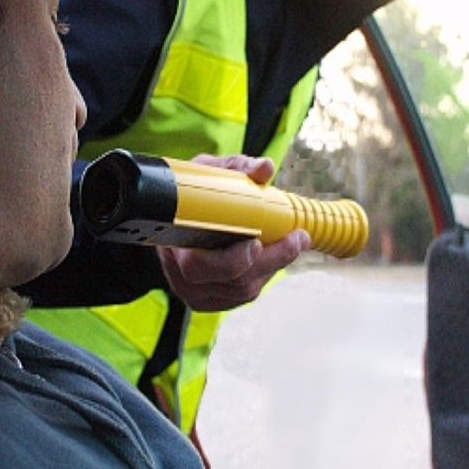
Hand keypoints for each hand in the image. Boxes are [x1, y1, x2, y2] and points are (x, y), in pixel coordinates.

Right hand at [156, 154, 311, 310]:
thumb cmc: (190, 196)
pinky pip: (243, 295)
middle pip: (232, 280)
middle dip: (271, 260)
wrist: (172, 220)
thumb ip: (238, 168)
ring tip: (290, 243)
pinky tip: (273, 256)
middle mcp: (180, 276)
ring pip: (242, 290)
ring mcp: (195, 293)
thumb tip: (264, 168)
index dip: (232, 259)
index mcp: (172, 245)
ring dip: (272, 267)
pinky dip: (263, 276)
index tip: (257, 242)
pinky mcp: (210, 301)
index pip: (199, 265)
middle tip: (296, 239)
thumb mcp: (209, 173)